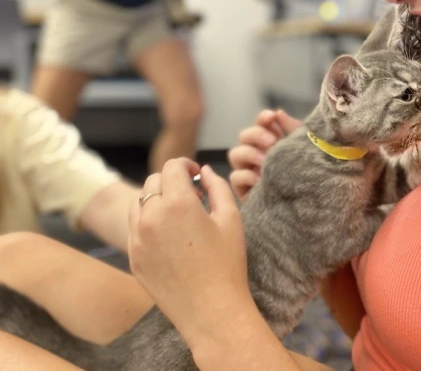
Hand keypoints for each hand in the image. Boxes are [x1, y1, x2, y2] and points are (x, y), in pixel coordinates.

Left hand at [128, 159, 249, 341]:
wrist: (211, 311)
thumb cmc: (227, 264)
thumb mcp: (231, 219)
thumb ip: (218, 187)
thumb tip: (204, 171)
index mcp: (177, 203)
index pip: (172, 167)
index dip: (186, 165)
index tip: (197, 175)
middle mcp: (151, 217)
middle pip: (153, 181)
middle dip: (172, 181)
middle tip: (193, 197)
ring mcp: (137, 239)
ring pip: (139, 203)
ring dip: (157, 200)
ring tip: (178, 216)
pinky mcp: (133, 257)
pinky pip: (134, 228)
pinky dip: (148, 222)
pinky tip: (169, 236)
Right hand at [228, 109, 301, 199]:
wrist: (313, 205)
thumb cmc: (309, 175)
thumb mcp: (305, 149)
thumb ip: (294, 129)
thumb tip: (279, 113)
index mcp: (273, 142)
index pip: (261, 124)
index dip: (263, 118)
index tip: (271, 117)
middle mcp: (258, 155)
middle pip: (244, 136)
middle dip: (255, 134)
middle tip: (271, 142)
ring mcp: (249, 172)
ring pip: (235, 154)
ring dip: (248, 153)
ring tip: (265, 161)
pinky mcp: (245, 191)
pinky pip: (235, 178)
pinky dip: (246, 176)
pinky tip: (260, 180)